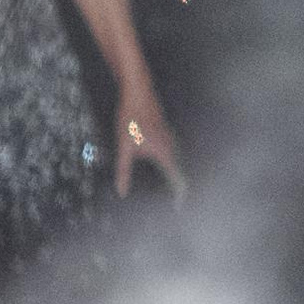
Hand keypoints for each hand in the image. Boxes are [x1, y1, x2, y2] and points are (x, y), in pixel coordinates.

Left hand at [114, 79, 184, 198]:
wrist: (138, 93)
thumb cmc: (130, 119)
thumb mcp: (123, 148)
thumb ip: (123, 171)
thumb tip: (121, 192)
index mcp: (165, 154)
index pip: (180, 181)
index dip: (181, 197)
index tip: (179, 209)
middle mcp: (173, 148)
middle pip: (180, 173)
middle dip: (178, 190)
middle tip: (175, 208)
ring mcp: (171, 140)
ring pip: (176, 163)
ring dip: (175, 177)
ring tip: (173, 193)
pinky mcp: (166, 134)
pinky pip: (171, 154)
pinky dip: (170, 165)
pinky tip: (164, 170)